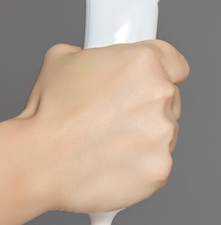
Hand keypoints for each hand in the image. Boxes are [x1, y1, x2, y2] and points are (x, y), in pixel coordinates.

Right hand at [12, 40, 188, 215]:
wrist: (41, 162)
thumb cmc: (49, 116)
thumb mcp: (63, 60)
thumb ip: (95, 56)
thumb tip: (97, 62)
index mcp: (143, 63)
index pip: (175, 64)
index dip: (163, 73)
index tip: (152, 83)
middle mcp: (160, 96)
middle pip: (170, 101)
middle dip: (148, 109)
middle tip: (116, 118)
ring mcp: (164, 135)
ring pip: (165, 135)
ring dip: (146, 139)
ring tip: (108, 143)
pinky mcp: (161, 169)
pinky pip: (158, 165)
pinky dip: (141, 167)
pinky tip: (114, 163)